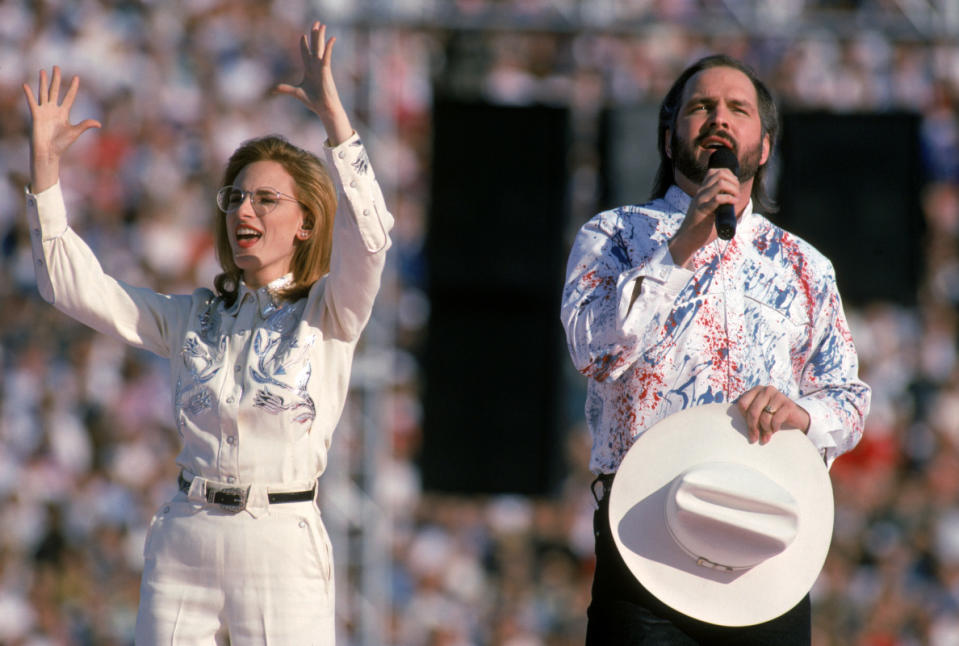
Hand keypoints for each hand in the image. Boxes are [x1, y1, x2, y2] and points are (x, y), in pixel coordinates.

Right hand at [23, 67, 100, 192]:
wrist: (49, 153)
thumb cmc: (62, 144)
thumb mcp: (75, 132)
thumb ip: (85, 125)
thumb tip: (99, 123)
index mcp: (64, 113)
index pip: (69, 97)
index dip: (73, 87)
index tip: (77, 77)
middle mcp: (54, 110)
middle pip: (55, 90)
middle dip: (56, 79)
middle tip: (56, 67)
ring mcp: (44, 112)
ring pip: (43, 93)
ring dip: (42, 82)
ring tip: (42, 71)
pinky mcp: (36, 115)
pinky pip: (32, 103)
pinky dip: (29, 94)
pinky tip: (26, 85)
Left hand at [274, 21, 352, 145]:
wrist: (324, 108)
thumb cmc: (313, 101)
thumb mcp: (296, 92)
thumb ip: (285, 89)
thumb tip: (273, 90)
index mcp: (309, 70)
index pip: (306, 54)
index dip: (304, 45)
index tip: (303, 36)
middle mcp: (315, 66)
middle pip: (314, 47)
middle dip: (313, 35)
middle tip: (315, 23)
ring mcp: (321, 67)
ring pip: (320, 48)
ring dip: (320, 36)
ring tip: (322, 25)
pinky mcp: (326, 71)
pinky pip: (327, 57)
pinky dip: (329, 48)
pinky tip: (331, 39)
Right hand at [668, 168, 738, 266]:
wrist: (686, 239)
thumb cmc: (699, 227)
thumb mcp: (708, 209)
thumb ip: (715, 203)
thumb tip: (732, 201)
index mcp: (702, 191)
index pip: (715, 171)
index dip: (729, 174)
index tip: (734, 186)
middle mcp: (701, 192)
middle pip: (720, 174)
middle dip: (733, 181)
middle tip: (737, 193)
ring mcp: (701, 200)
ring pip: (720, 183)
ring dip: (733, 188)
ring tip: (736, 198)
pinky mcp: (702, 210)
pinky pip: (718, 199)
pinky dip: (729, 198)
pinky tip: (733, 203)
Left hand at [737, 385, 810, 444]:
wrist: (796, 417)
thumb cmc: (773, 416)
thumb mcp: (759, 414)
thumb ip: (749, 416)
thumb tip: (737, 428)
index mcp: (756, 390)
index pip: (742, 404)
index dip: (744, 418)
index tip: (749, 427)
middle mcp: (767, 390)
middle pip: (752, 411)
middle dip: (753, 427)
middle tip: (754, 438)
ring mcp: (778, 395)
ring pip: (764, 417)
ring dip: (765, 430)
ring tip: (766, 436)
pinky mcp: (788, 404)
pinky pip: (775, 420)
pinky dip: (774, 428)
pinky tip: (775, 429)